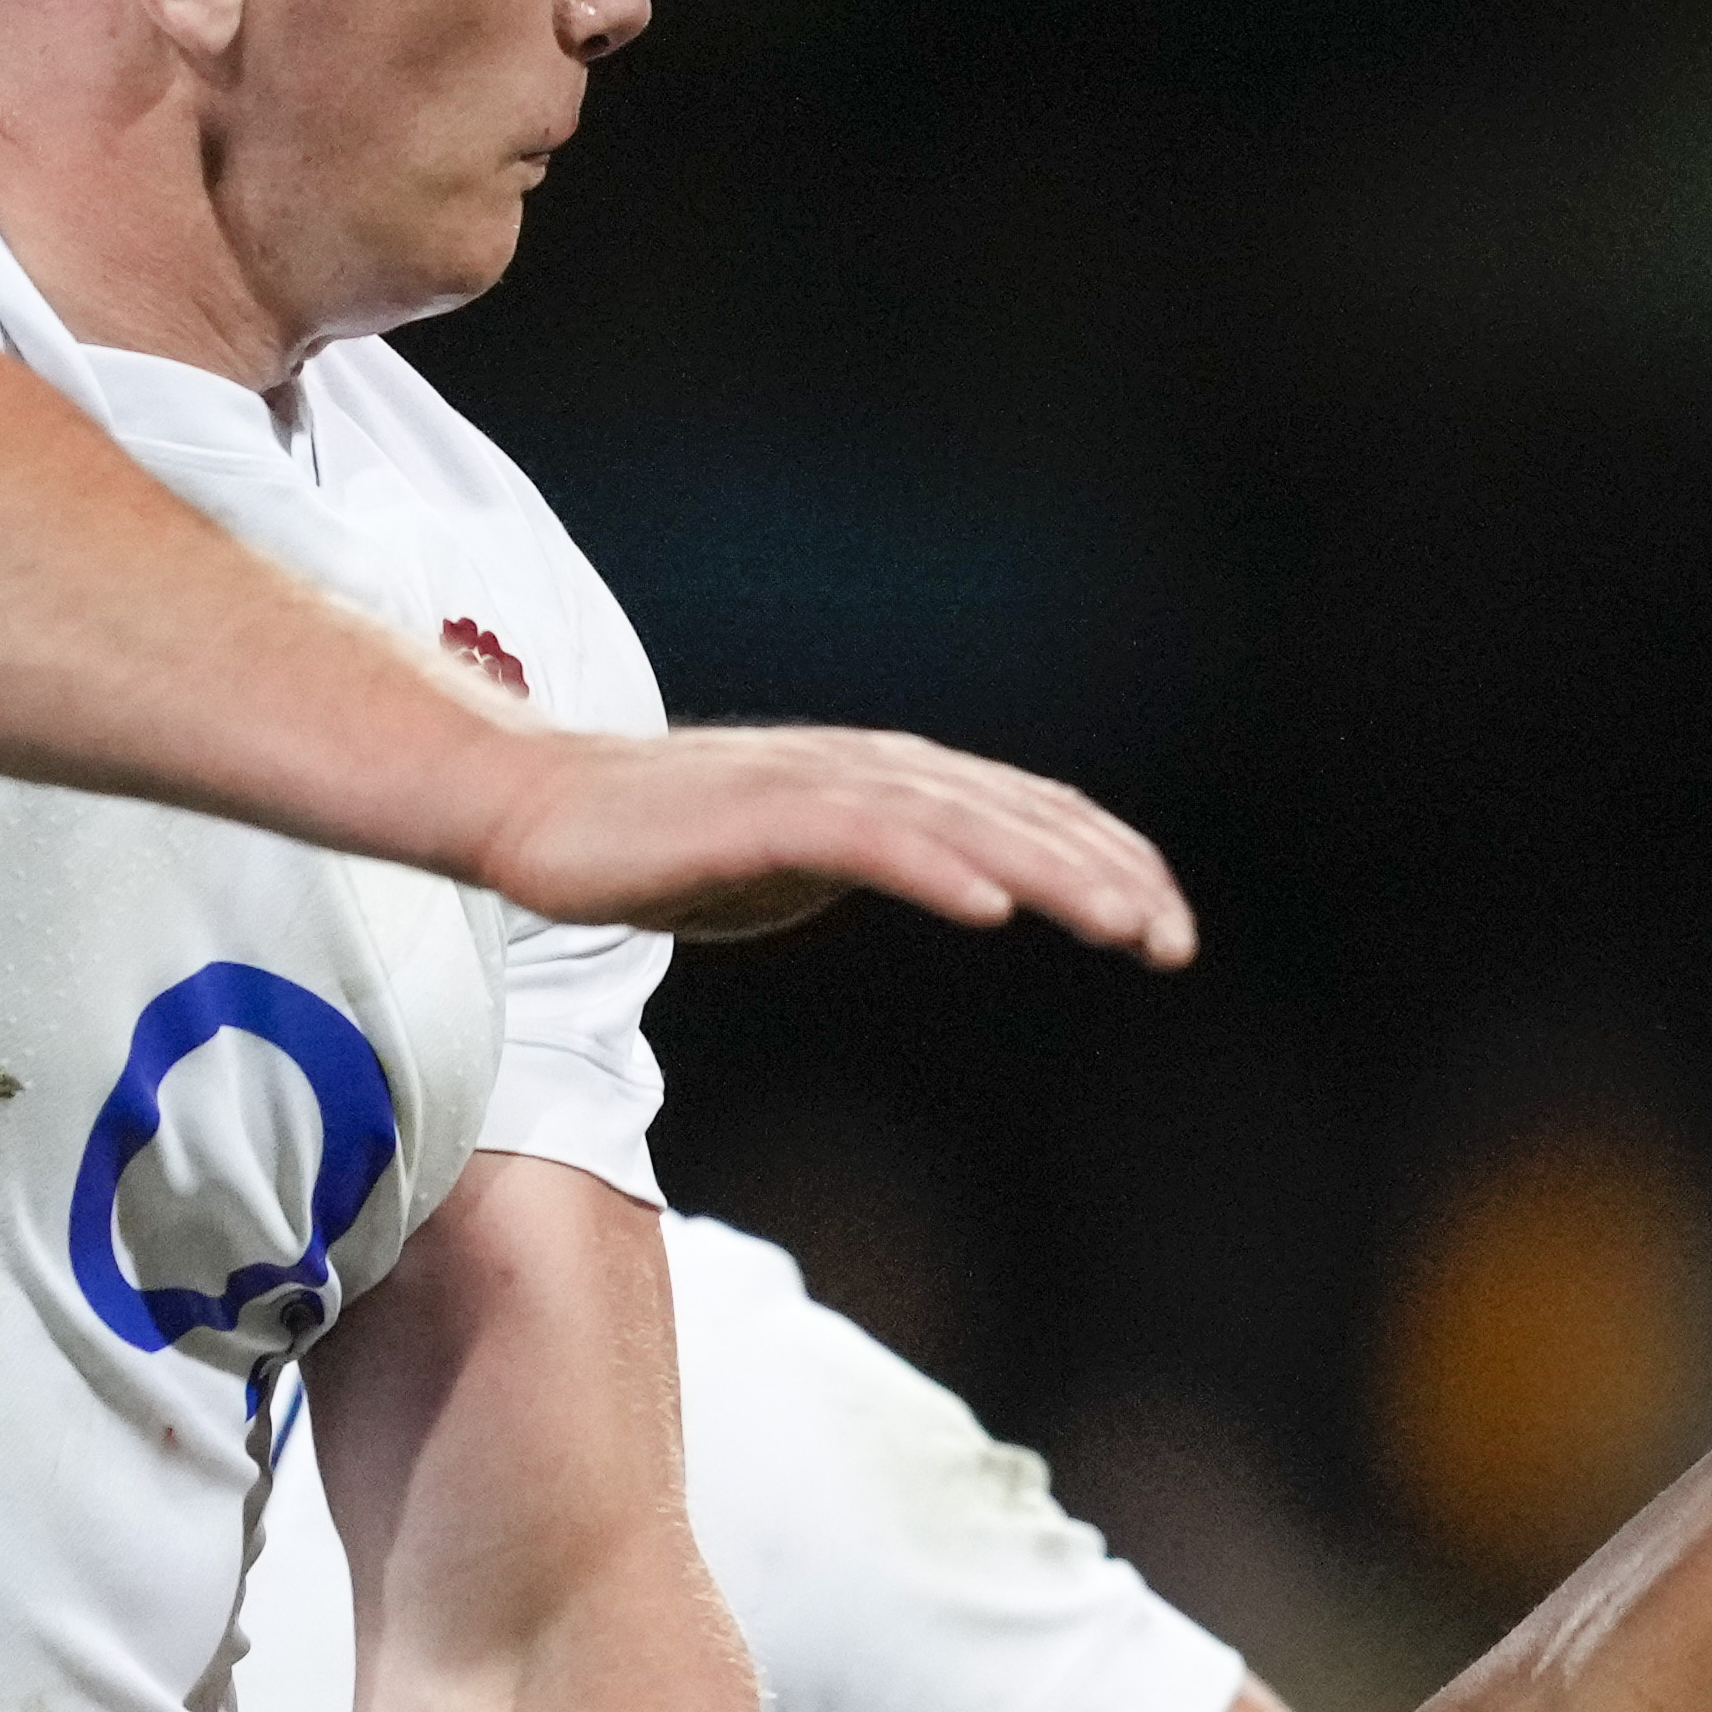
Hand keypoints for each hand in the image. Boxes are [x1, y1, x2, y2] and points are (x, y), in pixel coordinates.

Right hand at [462, 720, 1195, 959]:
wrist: (534, 812)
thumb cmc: (665, 843)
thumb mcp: (803, 860)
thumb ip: (884, 857)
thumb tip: (962, 879)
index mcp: (887, 783)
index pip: (1025, 816)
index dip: (1107, 864)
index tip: (1170, 929)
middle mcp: (866, 771)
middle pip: (1016, 816)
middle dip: (1108, 876)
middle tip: (1178, 941)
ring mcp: (812, 786)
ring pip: (960, 822)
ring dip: (1049, 871)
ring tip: (1122, 922)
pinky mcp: (756, 814)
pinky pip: (862, 839)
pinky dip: (932, 866)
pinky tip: (990, 903)